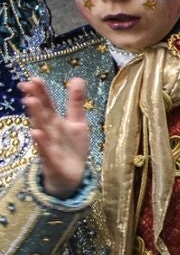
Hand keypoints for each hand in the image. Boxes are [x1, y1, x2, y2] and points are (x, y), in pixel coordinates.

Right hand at [21, 77, 90, 198]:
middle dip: (36, 99)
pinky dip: (41, 143)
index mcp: (56, 122)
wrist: (71, 176)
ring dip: (36, 117)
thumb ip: (75, 102)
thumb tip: (76, 78)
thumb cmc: (71, 146)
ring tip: (30, 102)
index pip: (47, 104)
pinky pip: (46, 151)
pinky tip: (35, 133)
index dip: (41, 92)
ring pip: (41, 130)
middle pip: (42, 114)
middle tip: (26, 85)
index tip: (33, 78)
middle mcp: (50, 132)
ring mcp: (50, 146)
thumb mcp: (77, 122)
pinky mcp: (52, 161)